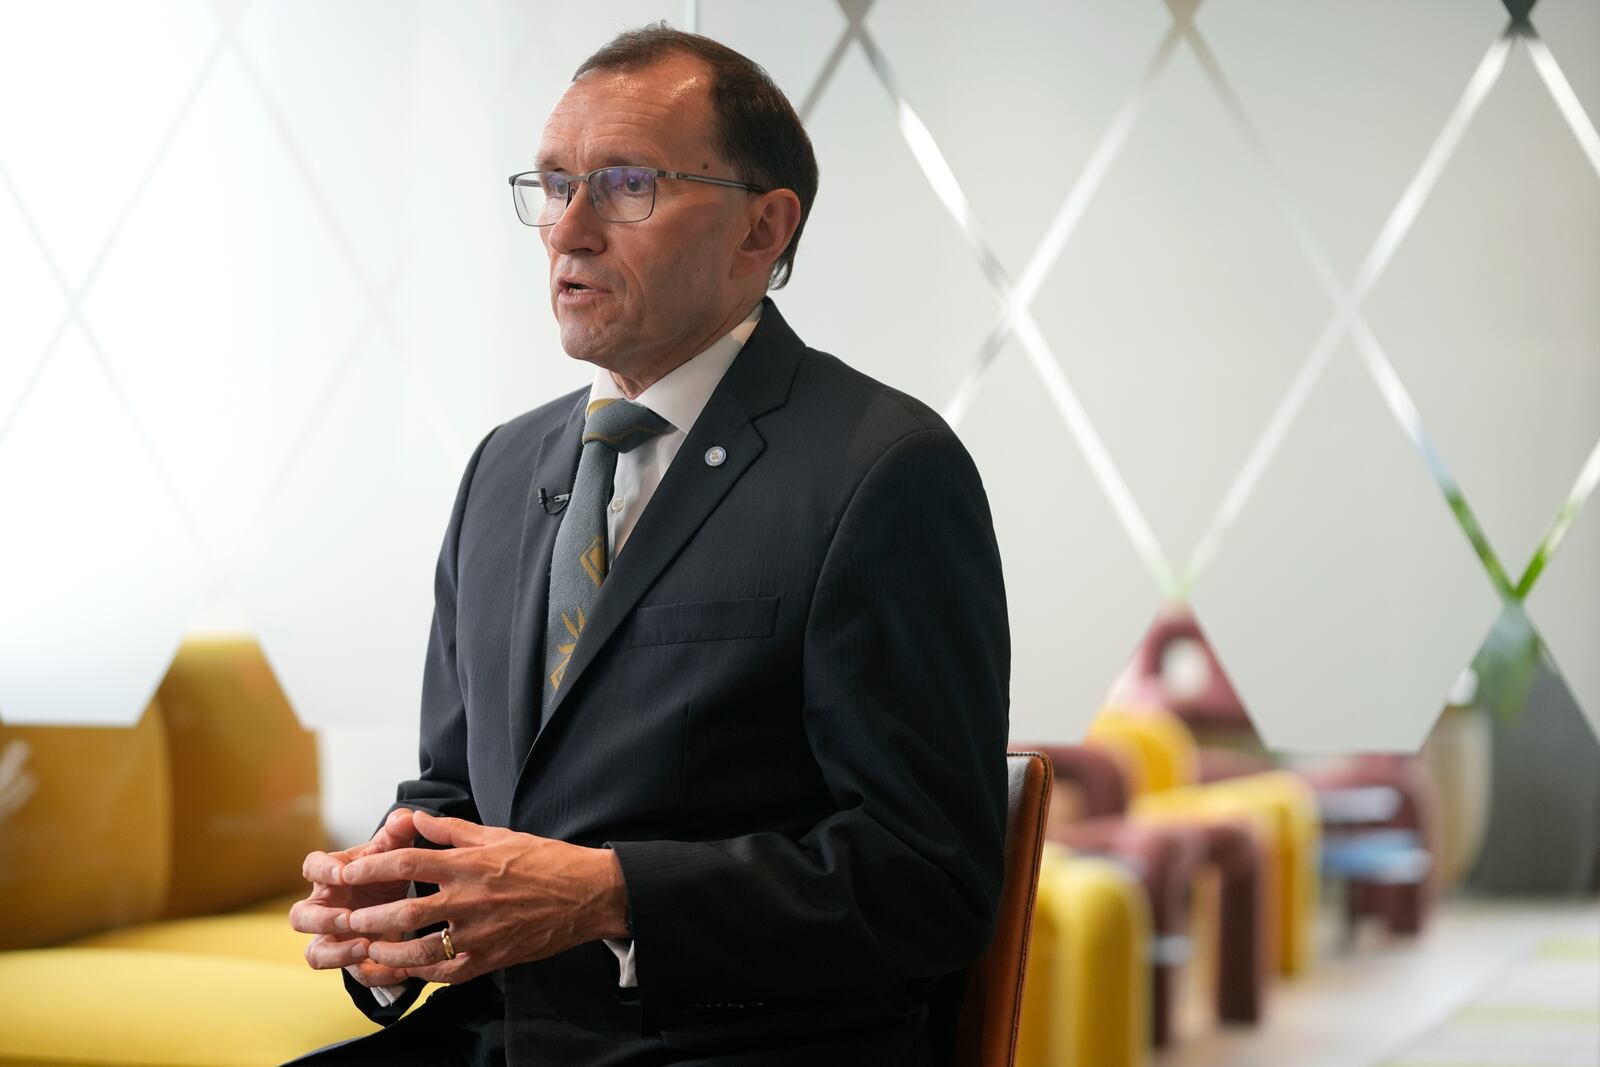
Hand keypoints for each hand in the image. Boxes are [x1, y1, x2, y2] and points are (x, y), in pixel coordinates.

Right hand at [290, 807, 415, 987]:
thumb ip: (399, 833)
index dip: (322, 871)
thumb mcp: (395, 852)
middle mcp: (324, 908)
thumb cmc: (387, 872)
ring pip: (315, 953)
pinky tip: (396, 968)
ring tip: (365, 946)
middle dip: (319, 919)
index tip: (341, 873)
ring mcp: (334, 937)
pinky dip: (371, 973)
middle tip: (346, 917)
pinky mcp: (352, 960)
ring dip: (336, 952)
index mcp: (331, 876)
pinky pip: (353, 974)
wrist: (401, 903)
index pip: (312, 868)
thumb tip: (406, 817)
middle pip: (300, 917)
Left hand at [339, 811, 628, 985]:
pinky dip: (423, 973)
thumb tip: (415, 819)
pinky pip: (448, 971)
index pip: (408, 861)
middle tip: (345, 920)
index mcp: (470, 863)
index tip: (346, 872)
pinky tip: (407, 970)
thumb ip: (452, 830)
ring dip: (389, 951)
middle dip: (370, 917)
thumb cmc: (544, 860)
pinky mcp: (493, 957)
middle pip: (406, 910)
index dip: (371, 867)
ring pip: (422, 949)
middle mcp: (471, 898)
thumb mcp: (498, 835)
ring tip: (368, 950)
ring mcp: (481, 932)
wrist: (588, 894)